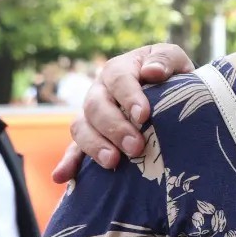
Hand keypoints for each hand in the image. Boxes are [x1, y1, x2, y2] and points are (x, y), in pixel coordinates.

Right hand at [49, 44, 193, 182]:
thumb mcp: (174, 60)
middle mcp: (99, 91)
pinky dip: (67, 163)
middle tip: (136, 147)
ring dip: (94, 146)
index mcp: (118, 70)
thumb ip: (165, 60)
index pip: (118, 79)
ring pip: (82, 128)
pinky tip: (61, 177)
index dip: (129, 97)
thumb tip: (153, 71)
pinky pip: (73, 149)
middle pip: (96, 107)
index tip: (144, 116)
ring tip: (112, 162)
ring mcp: (91, 115)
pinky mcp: (90, 136)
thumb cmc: (170, 74)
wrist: (167, 90)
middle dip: (115, 128)